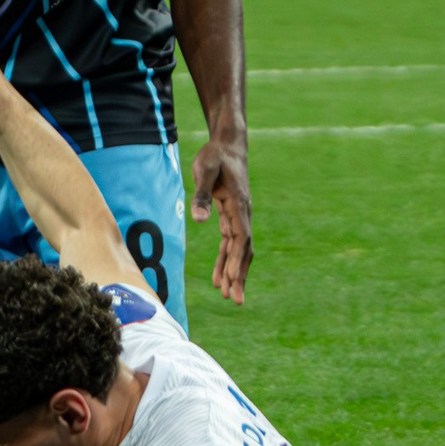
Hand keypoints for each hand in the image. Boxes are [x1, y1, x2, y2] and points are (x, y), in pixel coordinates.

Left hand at [191, 134, 252, 303]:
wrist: (228, 145)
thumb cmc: (215, 156)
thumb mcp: (205, 171)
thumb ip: (201, 195)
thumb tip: (200, 221)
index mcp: (238, 204)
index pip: (240, 237)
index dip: (236, 259)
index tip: (231, 280)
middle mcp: (242, 214)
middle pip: (244, 250)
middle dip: (239, 275)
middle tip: (236, 300)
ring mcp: (238, 217)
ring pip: (239, 250)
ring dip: (234, 273)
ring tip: (229, 296)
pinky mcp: (231, 217)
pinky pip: (231, 244)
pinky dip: (226, 261)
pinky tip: (220, 278)